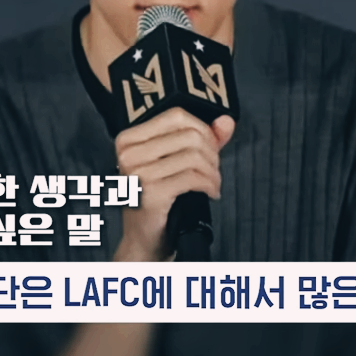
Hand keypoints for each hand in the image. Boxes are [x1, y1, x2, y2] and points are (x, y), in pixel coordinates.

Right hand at [112, 108, 234, 262]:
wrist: (144, 240)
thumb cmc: (158, 200)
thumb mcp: (176, 163)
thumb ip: (203, 139)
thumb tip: (226, 121)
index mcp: (129, 140)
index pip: (176, 116)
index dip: (203, 129)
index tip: (211, 147)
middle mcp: (129, 153)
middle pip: (189, 135)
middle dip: (211, 153)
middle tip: (213, 170)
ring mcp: (137, 173)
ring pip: (194, 156)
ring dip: (213, 172)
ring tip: (213, 183)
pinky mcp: (150, 193)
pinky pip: (193, 178)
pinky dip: (209, 184)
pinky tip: (210, 192)